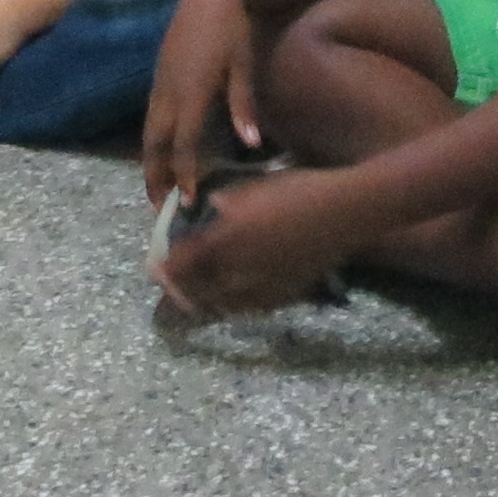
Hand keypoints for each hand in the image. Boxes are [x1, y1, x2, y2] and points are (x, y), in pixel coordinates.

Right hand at [141, 0, 266, 204]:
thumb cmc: (234, 29)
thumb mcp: (243, 66)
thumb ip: (243, 106)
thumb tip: (252, 145)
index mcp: (192, 92)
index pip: (184, 145)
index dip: (184, 175)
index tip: (187, 202)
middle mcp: (169, 92)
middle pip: (156, 145)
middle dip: (156, 178)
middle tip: (160, 208)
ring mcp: (160, 83)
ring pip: (148, 133)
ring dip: (150, 163)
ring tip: (155, 189)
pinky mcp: (157, 75)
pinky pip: (150, 117)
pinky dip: (152, 142)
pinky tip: (159, 153)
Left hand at [152, 170, 354, 319]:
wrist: (342, 212)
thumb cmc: (296, 190)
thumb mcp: (253, 187)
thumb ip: (224, 202)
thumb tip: (207, 208)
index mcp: (226, 240)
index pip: (185, 263)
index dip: (166, 269)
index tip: (155, 269)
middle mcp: (239, 270)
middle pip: (199, 291)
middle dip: (181, 292)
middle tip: (172, 289)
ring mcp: (264, 286)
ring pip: (224, 305)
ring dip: (205, 304)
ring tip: (196, 300)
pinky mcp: (286, 293)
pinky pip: (252, 308)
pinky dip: (235, 307)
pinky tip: (235, 301)